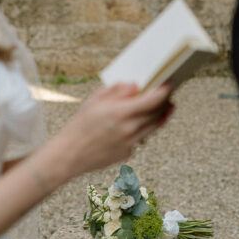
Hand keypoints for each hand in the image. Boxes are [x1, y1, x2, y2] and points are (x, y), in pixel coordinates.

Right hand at [49, 82, 172, 180]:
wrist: (69, 154)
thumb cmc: (79, 125)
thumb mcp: (94, 101)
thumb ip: (116, 91)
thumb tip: (135, 85)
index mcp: (121, 112)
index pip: (153, 100)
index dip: (164, 91)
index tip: (169, 84)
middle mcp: (129, 129)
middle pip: (158, 113)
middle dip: (166, 102)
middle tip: (169, 95)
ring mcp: (131, 143)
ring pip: (154, 127)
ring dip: (161, 116)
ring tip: (165, 107)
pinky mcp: (128, 153)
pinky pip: (141, 138)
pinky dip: (142, 129)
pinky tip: (137, 123)